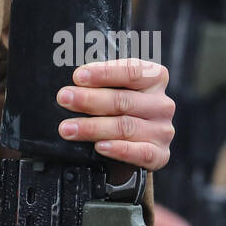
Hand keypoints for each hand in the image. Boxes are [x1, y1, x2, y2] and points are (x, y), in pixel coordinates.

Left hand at [56, 58, 174, 170]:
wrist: (131, 148)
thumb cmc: (119, 112)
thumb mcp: (113, 90)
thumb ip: (100, 84)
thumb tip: (75, 81)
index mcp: (154, 80)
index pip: (132, 72)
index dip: (104, 74)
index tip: (79, 76)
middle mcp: (161, 104)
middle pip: (123, 100)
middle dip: (89, 99)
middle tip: (64, 98)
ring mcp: (162, 131)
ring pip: (125, 127)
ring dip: (92, 127)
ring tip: (68, 128)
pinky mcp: (159, 154)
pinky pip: (140, 153)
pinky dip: (118, 150)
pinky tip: (99, 146)